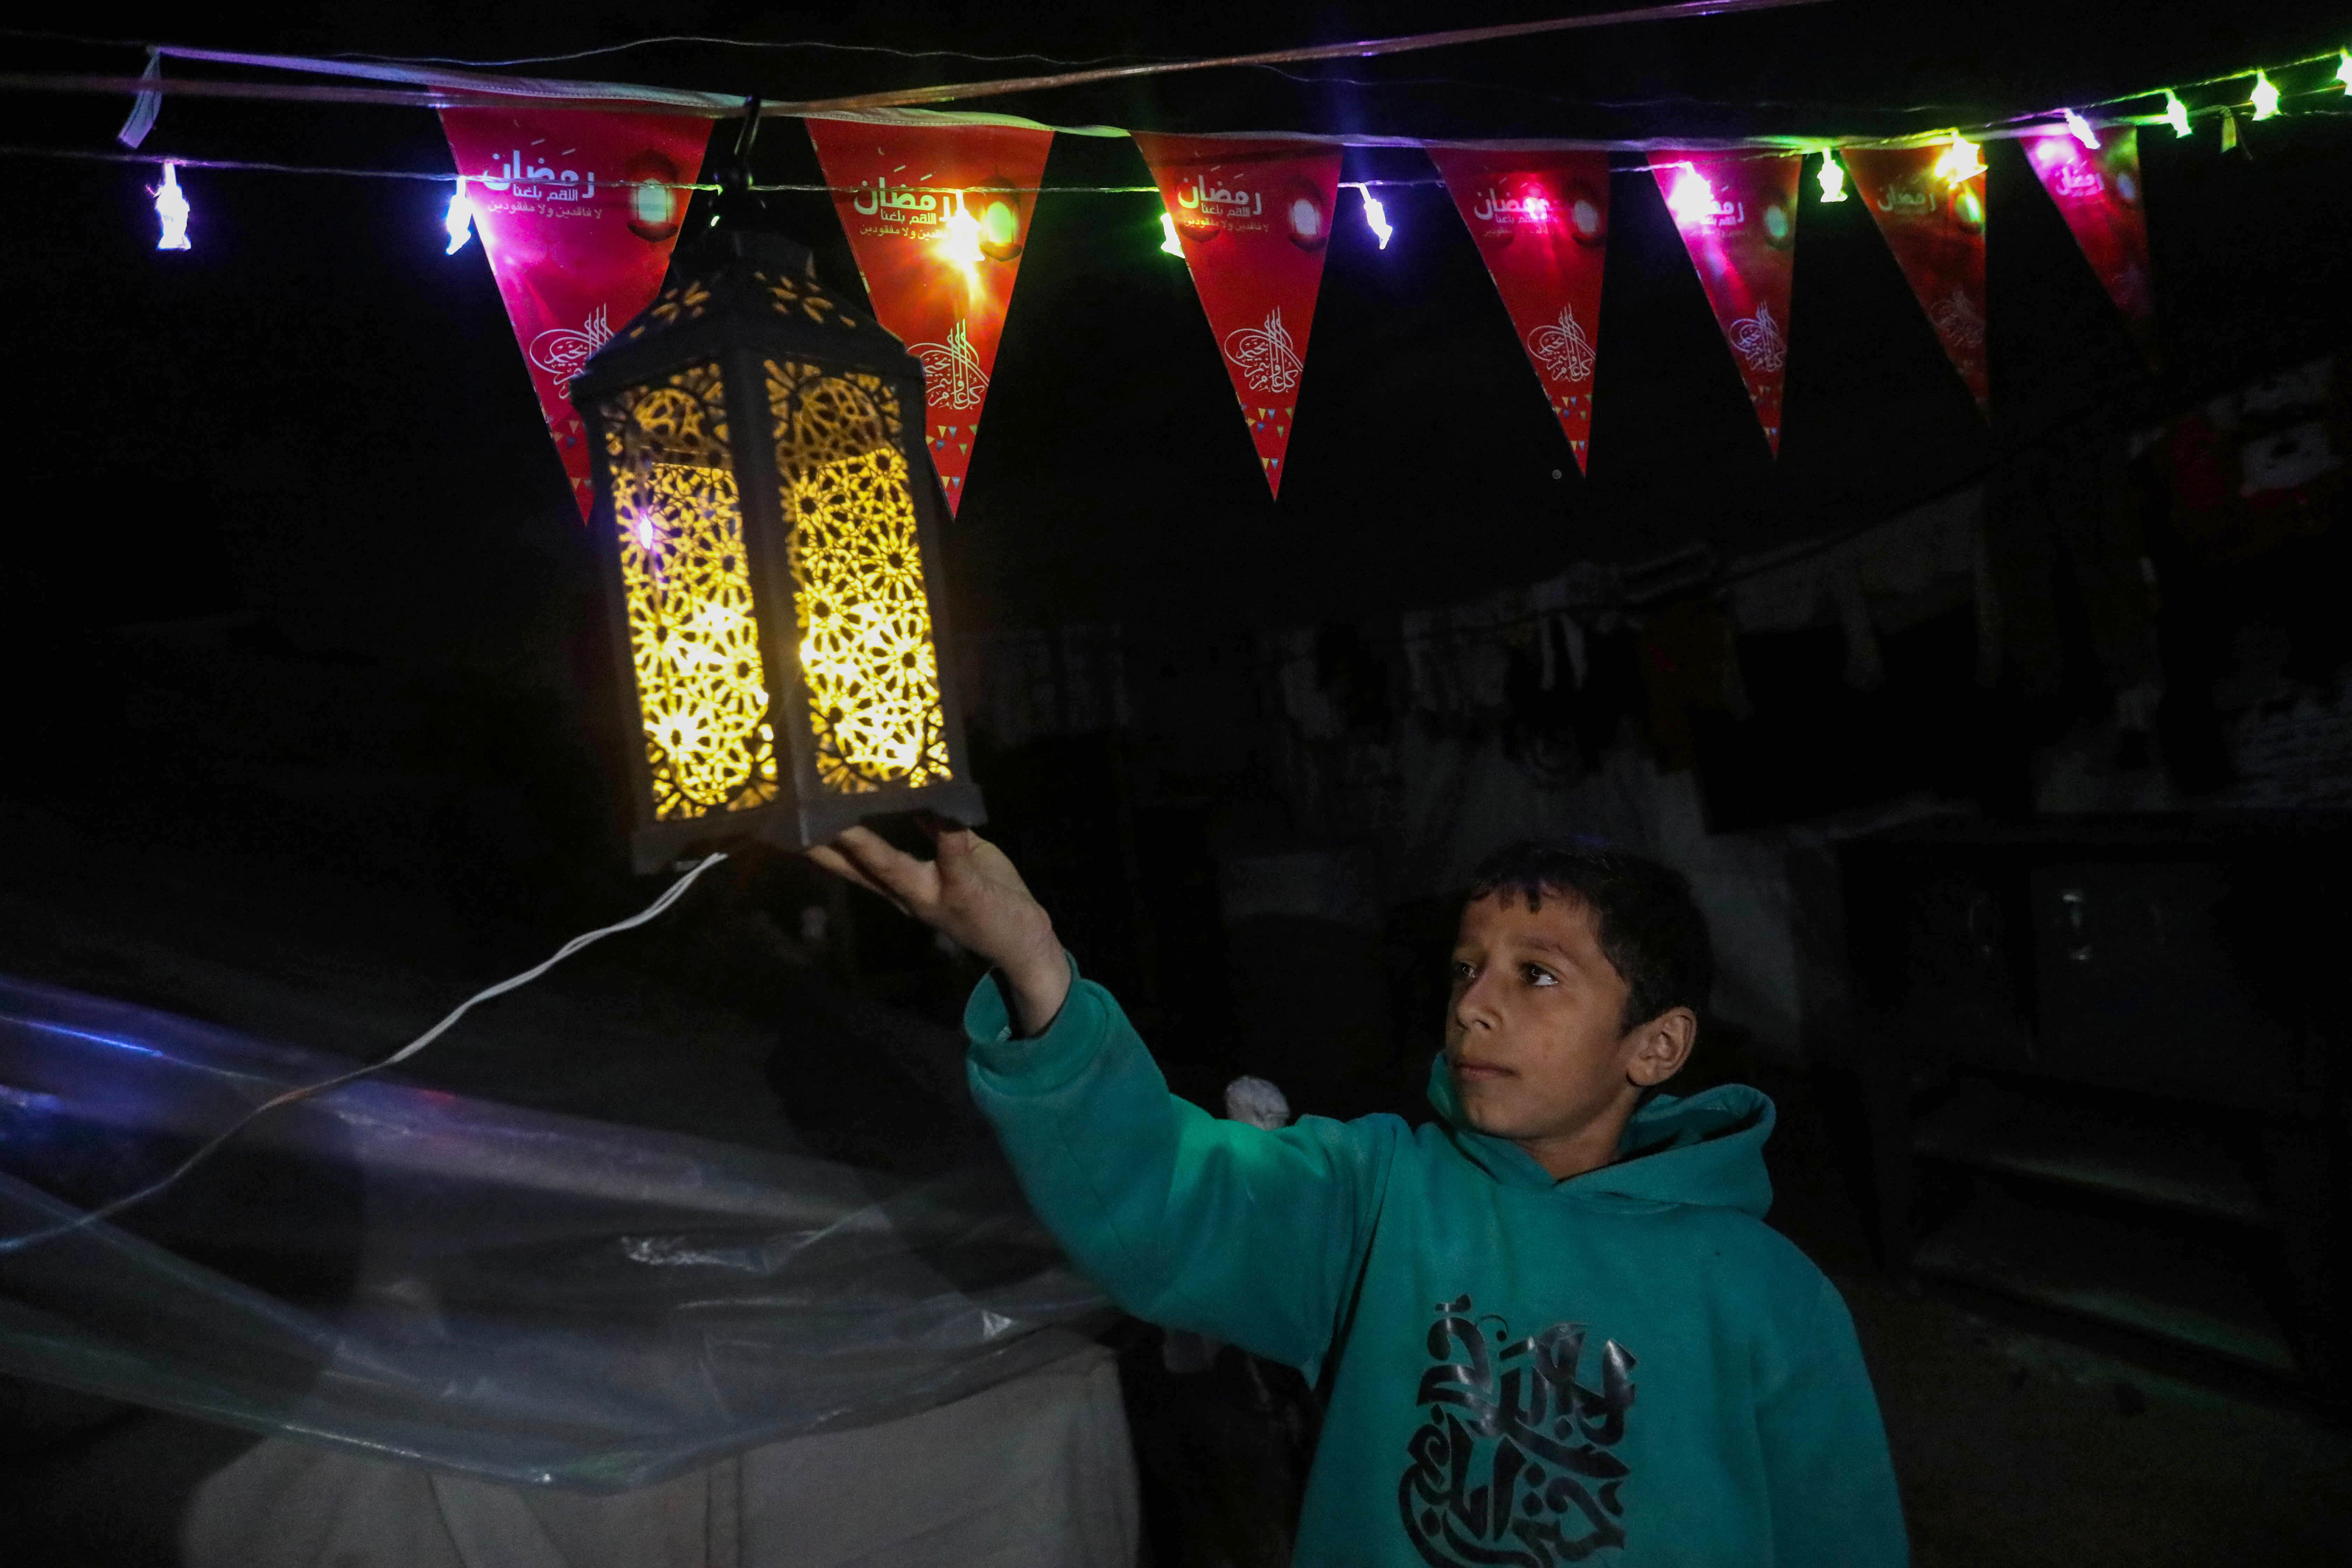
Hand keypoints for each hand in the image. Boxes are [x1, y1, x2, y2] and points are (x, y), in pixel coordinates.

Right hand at [807, 824, 1069, 1033]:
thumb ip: (935, 832)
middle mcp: (909, 895)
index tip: (793, 822)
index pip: (853, 865)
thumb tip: (917, 792)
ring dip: (869, 847)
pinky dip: (946, 832)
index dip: (821, 846)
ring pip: (894, 869)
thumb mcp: (957, 862)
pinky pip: (953, 857)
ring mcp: (935, 896)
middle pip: (861, 869)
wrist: (1024, 943)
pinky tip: (939, 808)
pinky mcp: (966, 893)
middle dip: (830, 846)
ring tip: (845, 821)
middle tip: (799, 821)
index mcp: (901, 886)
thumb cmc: (989, 895)